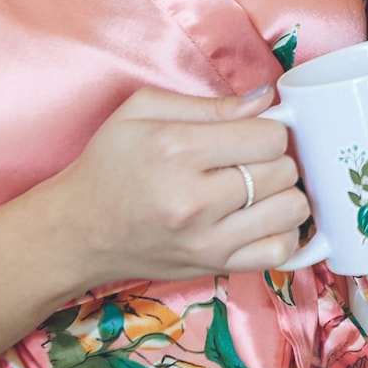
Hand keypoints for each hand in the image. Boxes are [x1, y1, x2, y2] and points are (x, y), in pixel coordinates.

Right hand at [49, 85, 308, 289]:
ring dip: (283, 194)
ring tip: (258, 188)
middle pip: (283, 170)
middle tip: (250, 160)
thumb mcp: (141, 112)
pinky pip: (279, 252)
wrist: (77, 231)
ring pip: (291, 210)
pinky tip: (262, 219)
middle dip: (275, 159)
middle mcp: (194, 199)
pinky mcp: (213, 267)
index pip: (269, 136)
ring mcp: (206, 240)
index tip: (251, 133)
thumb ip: (209, 104)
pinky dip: (283, 233)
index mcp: (176, 150)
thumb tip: (264, 100)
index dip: (268, 128)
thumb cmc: (108, 166)